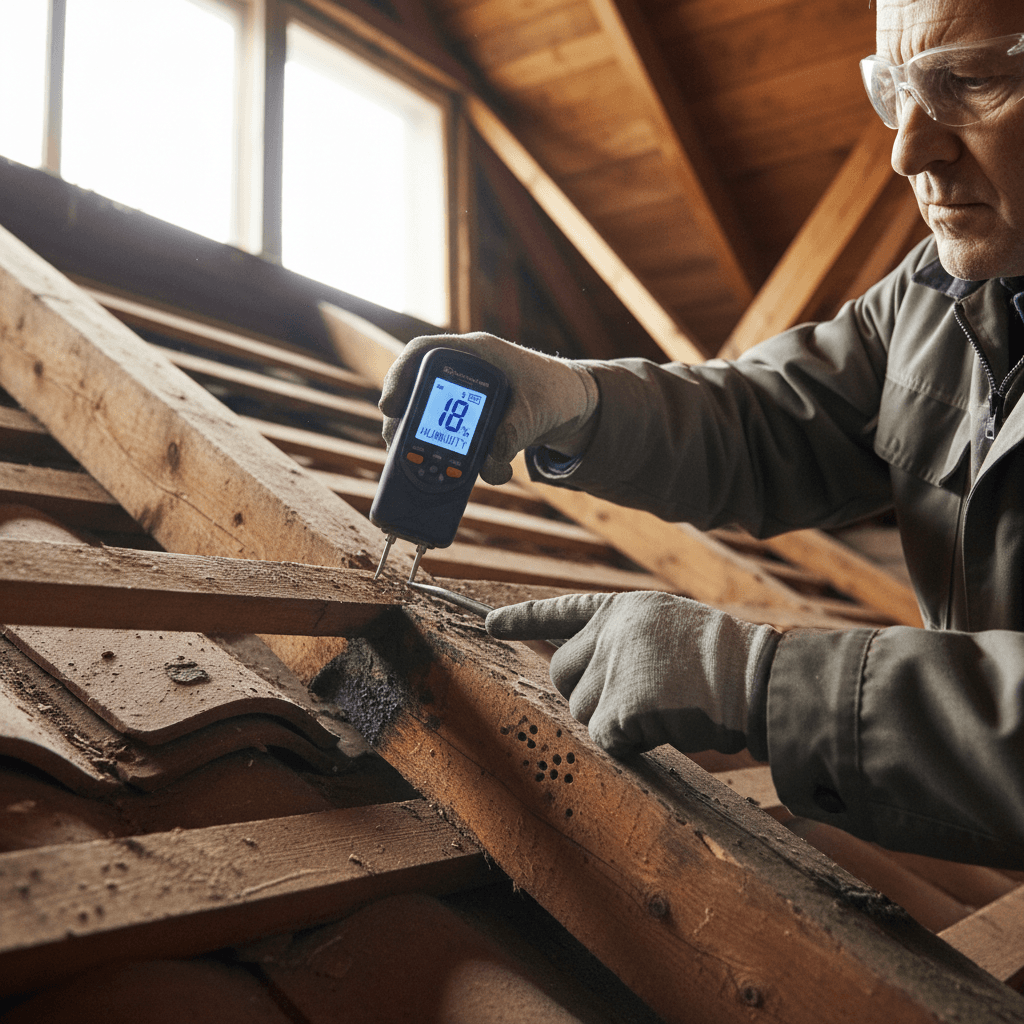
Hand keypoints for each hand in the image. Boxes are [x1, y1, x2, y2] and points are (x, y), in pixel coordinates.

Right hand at [379, 333, 598, 484]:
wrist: (573, 407)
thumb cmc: (555, 393)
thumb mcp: (537, 411)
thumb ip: (514, 432)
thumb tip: (490, 460)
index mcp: (476, 354)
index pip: (424, 352)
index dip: (399, 375)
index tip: (390, 406)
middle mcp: (464, 373)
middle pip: (416, 391)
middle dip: (403, 421)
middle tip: (396, 446)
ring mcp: (465, 399)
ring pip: (428, 419)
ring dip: (423, 444)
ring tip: (425, 467)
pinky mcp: (472, 424)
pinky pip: (449, 440)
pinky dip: (452, 460)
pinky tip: (472, 474)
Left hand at [486, 591, 778, 757]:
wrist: (751, 677)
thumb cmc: (718, 659)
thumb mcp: (664, 627)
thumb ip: (621, 640)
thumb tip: (580, 672)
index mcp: (620, 609)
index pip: (559, 611)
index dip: (523, 619)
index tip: (491, 625)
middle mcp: (607, 634)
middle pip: (561, 674)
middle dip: (585, 693)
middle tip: (632, 698)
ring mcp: (610, 669)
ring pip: (582, 711)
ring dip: (614, 720)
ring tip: (661, 705)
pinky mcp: (619, 707)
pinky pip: (605, 738)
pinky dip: (629, 742)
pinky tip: (661, 725)